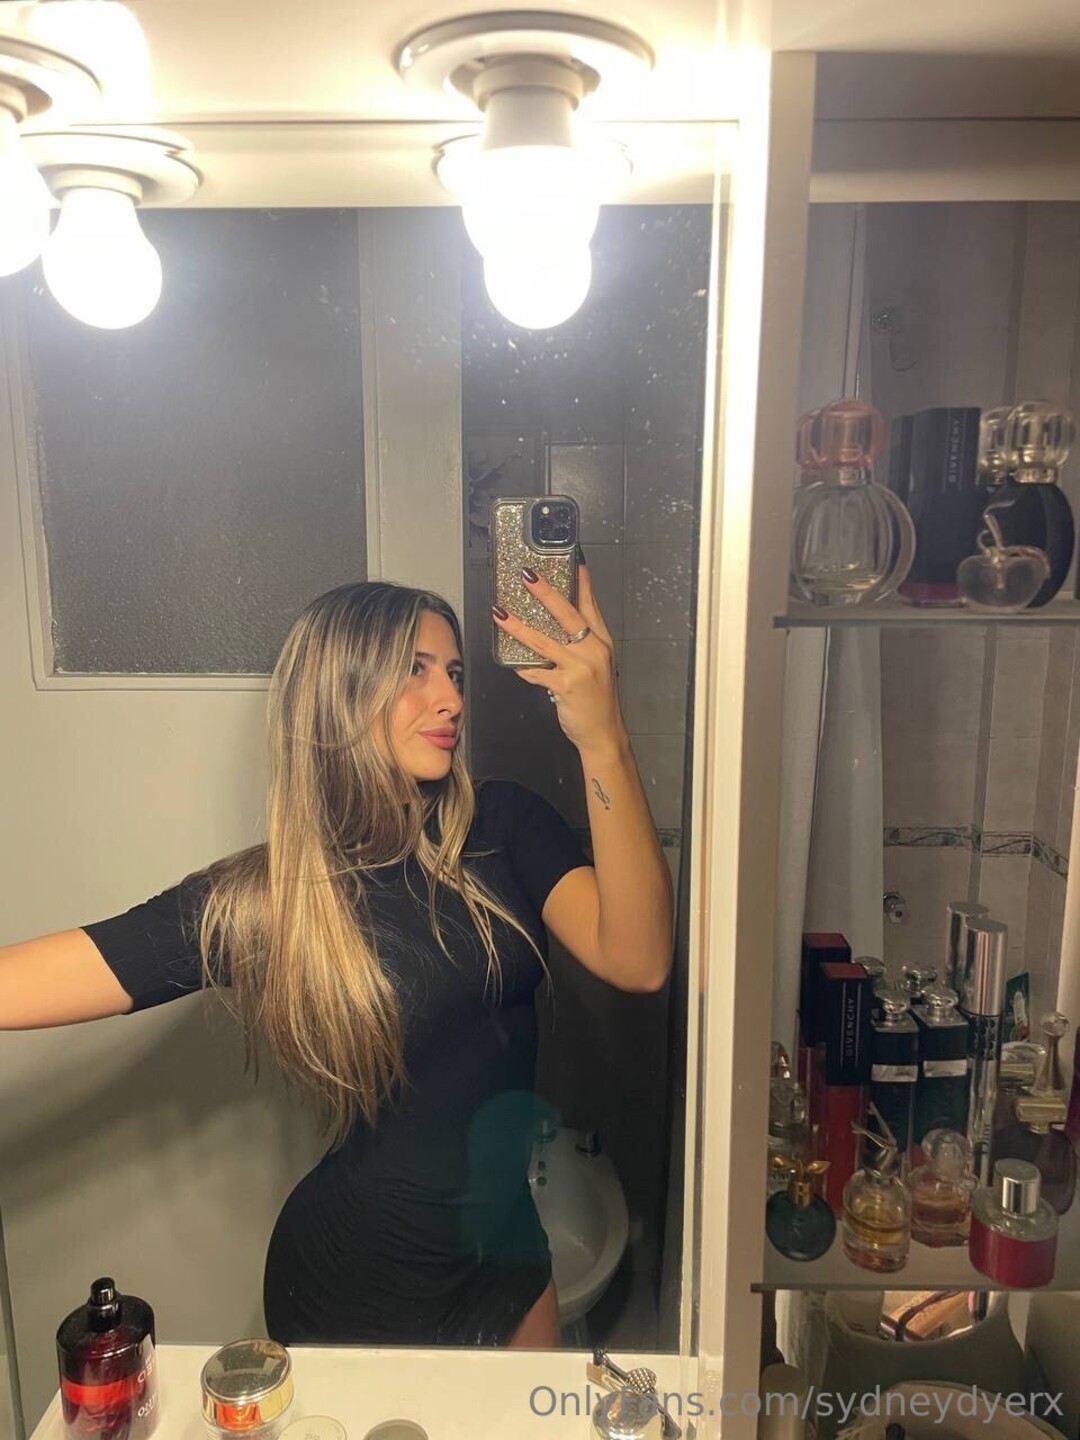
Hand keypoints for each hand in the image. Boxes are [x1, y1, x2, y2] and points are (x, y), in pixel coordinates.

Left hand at [492, 559, 625, 754]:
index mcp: (601, 643)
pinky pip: (536, 672)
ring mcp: (579, 667)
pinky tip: (511, 663)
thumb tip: (554, 628)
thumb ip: (579, 645)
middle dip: (545, 591)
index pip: (590, 606)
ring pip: (543, 641)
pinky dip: (522, 668)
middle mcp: (592, 651)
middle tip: (527, 575)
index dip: (581, 583)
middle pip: (566, 614)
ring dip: (518, 626)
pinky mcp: (565, 685)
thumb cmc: (597, 700)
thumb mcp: (596, 666)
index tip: (574, 562)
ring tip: (500, 614)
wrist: (603, 733)